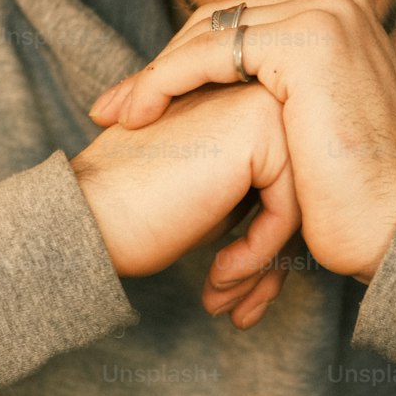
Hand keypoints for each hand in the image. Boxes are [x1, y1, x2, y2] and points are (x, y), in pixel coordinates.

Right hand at [71, 83, 298, 326]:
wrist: (85, 218)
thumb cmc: (134, 214)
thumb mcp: (212, 203)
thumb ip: (259, 199)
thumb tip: (310, 239)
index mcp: (240, 102)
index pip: (282, 180)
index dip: (261, 242)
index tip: (231, 286)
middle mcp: (256, 90)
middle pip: (297, 190)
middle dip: (267, 260)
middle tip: (234, 305)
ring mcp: (261, 101)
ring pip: (299, 202)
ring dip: (263, 266)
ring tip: (223, 300)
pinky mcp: (261, 129)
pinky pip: (289, 209)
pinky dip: (259, 254)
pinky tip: (219, 275)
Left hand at [89, 0, 395, 281]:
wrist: (393, 224)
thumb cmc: (352, 186)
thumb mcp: (315, 111)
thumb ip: (281, 76)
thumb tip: (232, 64)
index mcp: (342, 3)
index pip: (242, 18)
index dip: (184, 56)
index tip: (137, 98)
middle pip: (222, 20)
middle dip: (161, 66)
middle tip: (113, 107)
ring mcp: (326, 12)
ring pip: (209, 34)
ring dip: (153, 76)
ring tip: (117, 117)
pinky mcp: (306, 40)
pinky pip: (210, 53)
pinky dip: (163, 82)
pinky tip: (136, 116)